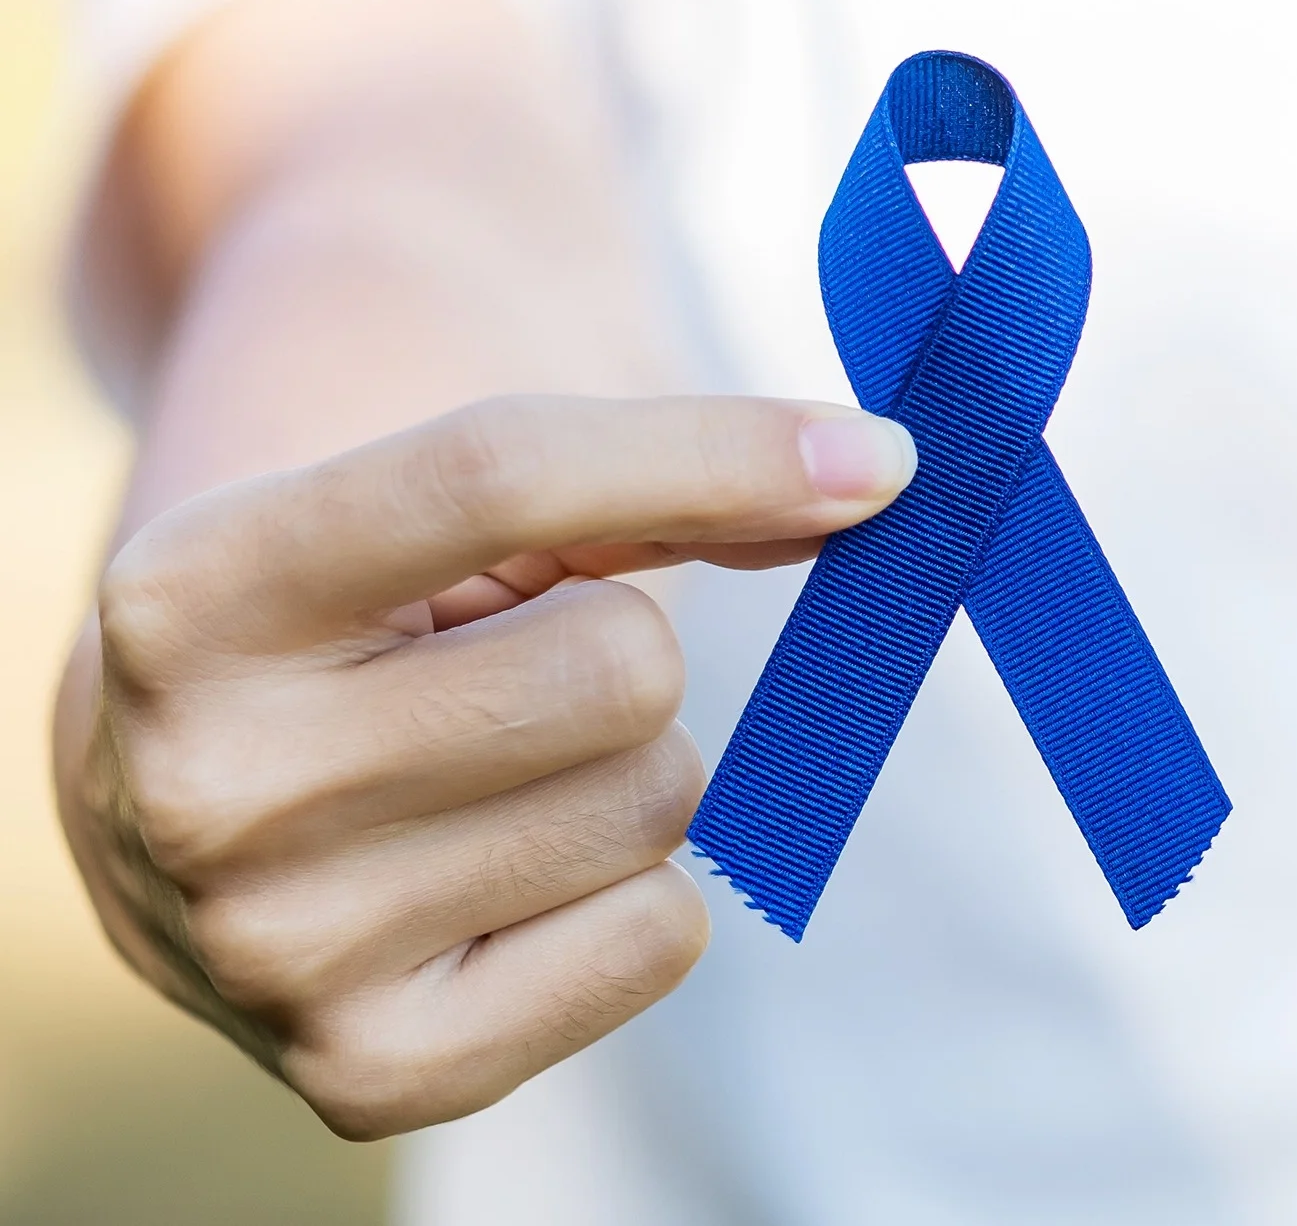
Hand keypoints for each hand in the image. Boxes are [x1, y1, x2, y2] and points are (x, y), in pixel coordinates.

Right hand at [51, 395, 914, 1138]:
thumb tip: (869, 483)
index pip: (499, 475)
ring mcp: (276, 952)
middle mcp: (204, 786)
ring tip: (486, 775)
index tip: (880, 459)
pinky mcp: (373, 1078)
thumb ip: (655, 475)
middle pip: (620, 670)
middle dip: (621, 650)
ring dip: (623, 773)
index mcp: (189, 594)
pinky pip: (660, 937)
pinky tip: (502, 879)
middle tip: (505, 674)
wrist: (183, 800)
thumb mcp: (448, 513)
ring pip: (654, 805)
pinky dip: (629, 896)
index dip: (717, 451)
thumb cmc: (366, 618)